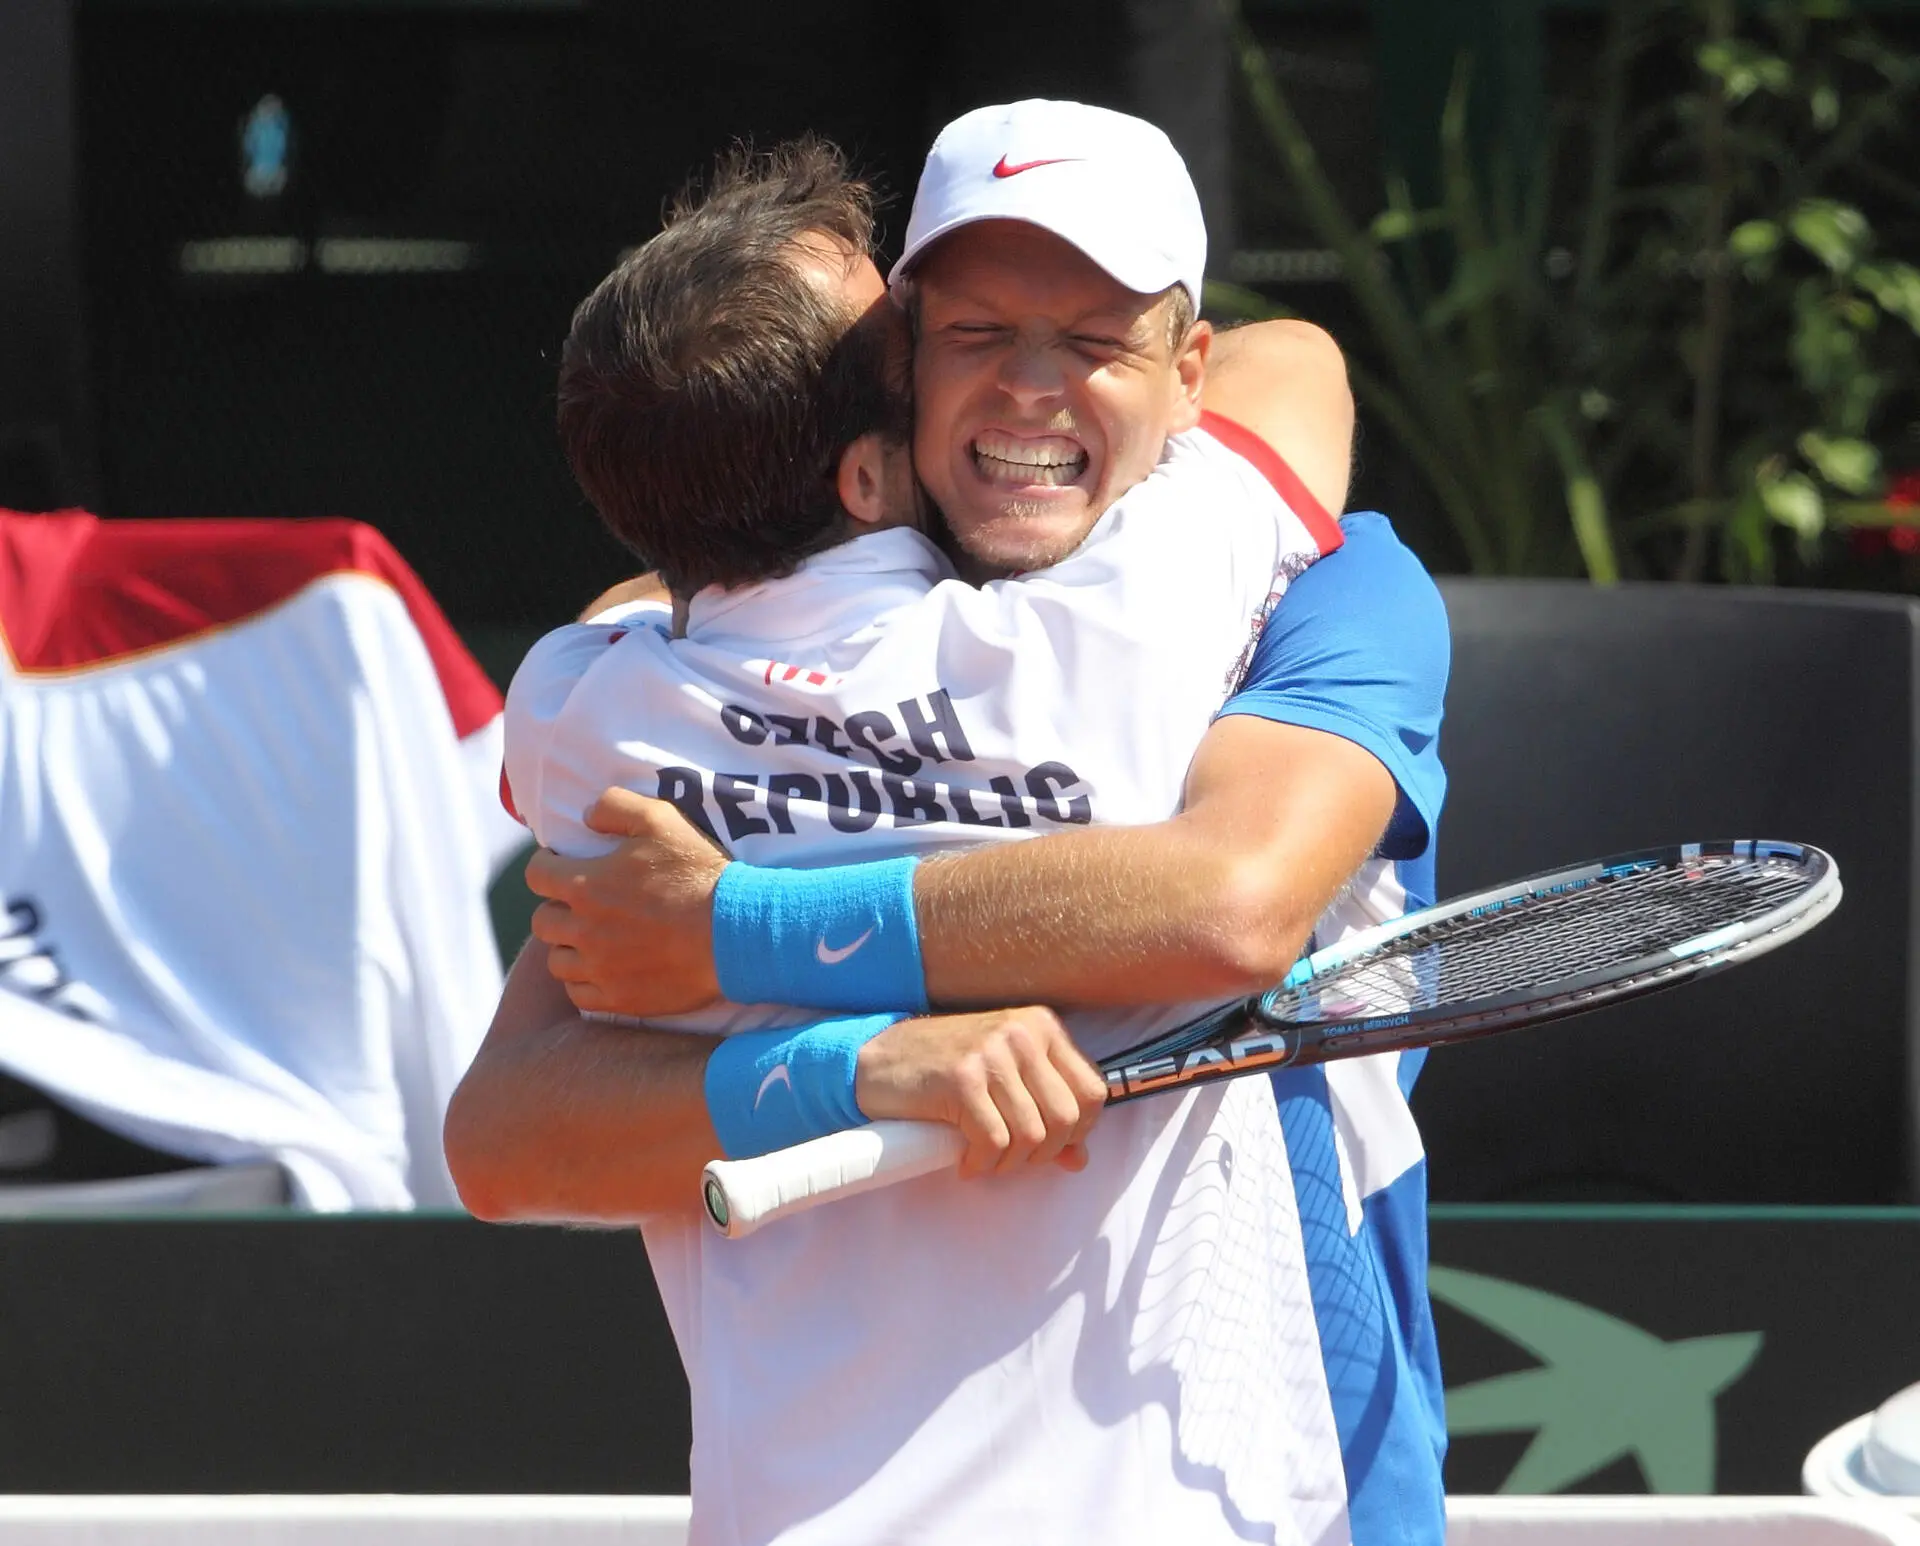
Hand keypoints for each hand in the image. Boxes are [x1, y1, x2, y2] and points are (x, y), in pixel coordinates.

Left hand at [525, 788, 727, 1016]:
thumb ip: (615, 806)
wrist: (735, 932)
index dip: (546, 866)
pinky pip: (580, 994)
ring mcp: (600, 968)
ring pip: (557, 961)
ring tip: (592, 939)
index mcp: (586, 885)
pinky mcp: (620, 998)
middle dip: (557, 908)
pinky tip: (604, 969)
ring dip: (569, 947)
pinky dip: (584, 981)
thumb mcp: (661, 820)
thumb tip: (586, 816)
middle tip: (582, 904)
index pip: (536, 875)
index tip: (561, 865)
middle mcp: (584, 930)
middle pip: (543, 921)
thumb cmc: (698, 873)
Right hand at [854, 1007, 1107, 1177]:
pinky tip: (965, 1160)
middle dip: (1044, 1153)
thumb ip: (1046, 1112)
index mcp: (1041, 1026)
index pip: (1094, 1091)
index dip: (1080, 1131)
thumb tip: (1080, 1159)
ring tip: (987, 1159)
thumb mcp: (1004, 1079)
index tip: (1050, 1145)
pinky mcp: (961, 1079)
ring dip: (1010, 1163)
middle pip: (1067, 1118)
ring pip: (1032, 1135)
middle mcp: (1021, 1034)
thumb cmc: (943, 1070)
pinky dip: (982, 1163)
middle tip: (1014, 1159)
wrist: (876, 1060)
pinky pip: (993, 1142)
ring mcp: (990, 1054)